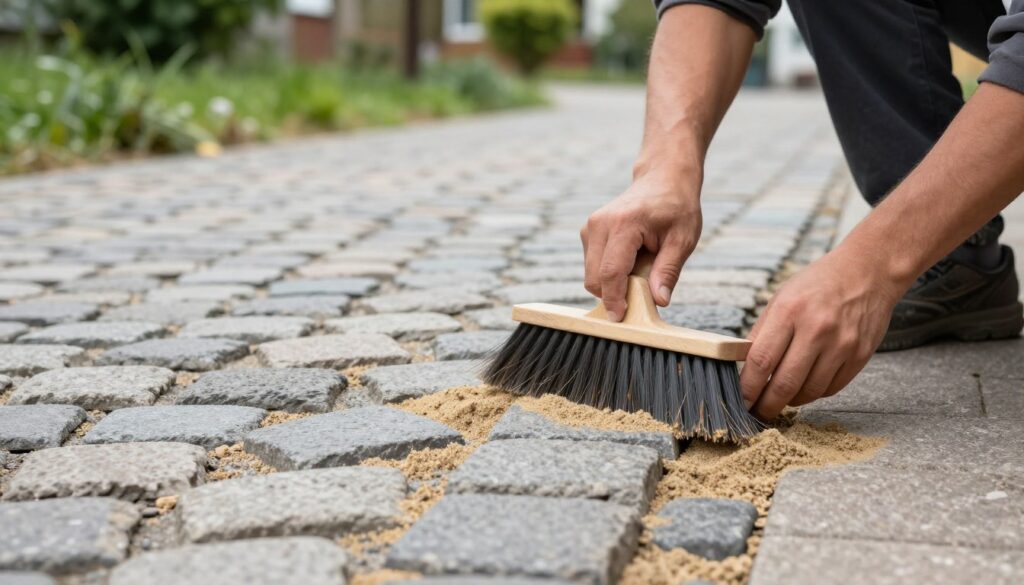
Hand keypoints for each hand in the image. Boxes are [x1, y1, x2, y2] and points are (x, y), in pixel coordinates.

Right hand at [580, 170, 702, 320]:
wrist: (663, 178)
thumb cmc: (676, 207)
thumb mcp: (683, 239)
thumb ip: (668, 271)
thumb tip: (659, 301)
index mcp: (624, 224)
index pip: (610, 272)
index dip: (614, 300)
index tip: (620, 319)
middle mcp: (599, 224)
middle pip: (594, 278)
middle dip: (614, 294)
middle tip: (642, 293)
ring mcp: (590, 227)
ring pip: (591, 274)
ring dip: (612, 282)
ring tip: (640, 268)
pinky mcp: (588, 232)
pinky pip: (593, 266)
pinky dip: (609, 273)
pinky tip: (631, 261)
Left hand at [740, 248, 901, 419]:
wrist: (868, 272)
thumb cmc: (818, 284)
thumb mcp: (781, 297)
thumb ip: (762, 332)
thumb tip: (742, 367)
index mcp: (789, 311)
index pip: (761, 361)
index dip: (747, 388)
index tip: (740, 401)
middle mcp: (816, 329)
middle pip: (784, 384)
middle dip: (766, 406)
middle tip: (757, 414)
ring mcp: (842, 344)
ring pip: (809, 392)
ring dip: (790, 401)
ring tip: (781, 398)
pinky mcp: (861, 355)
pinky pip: (831, 389)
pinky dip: (814, 394)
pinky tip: (806, 387)